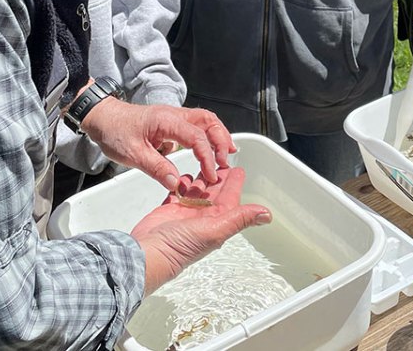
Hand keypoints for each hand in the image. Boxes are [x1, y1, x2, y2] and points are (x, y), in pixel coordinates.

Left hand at [79, 98, 235, 191]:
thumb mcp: (133, 154)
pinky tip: (206, 151)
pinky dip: (206, 137)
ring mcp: (173, 117)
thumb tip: (177, 184)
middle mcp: (174, 115)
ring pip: (204, 121)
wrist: (102, 117)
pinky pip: (195, 126)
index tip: (211, 174)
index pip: (196, 137)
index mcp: (166, 121)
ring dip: (217, 136)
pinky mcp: (170, 123)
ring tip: (225, 154)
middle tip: (226, 161)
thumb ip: (157, 168)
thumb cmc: (114, 131)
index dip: (207, 156)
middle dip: (221, 140)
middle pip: (208, 121)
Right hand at [132, 166, 270, 292]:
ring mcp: (185, 214)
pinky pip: (178, 194)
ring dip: (201, 178)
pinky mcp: (168, 211)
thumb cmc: (179, 248)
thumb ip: (239, 219)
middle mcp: (202, 217)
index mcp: (216, 221)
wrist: (147, 253)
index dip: (234, 183)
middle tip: (221, 159)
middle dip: (218, 176)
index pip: (229, 198)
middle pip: (213, 192)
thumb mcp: (214, 230)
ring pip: (197, 191)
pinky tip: (184, 177)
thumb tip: (266, 215)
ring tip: (204, 163)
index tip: (238, 169)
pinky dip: (181, 185)